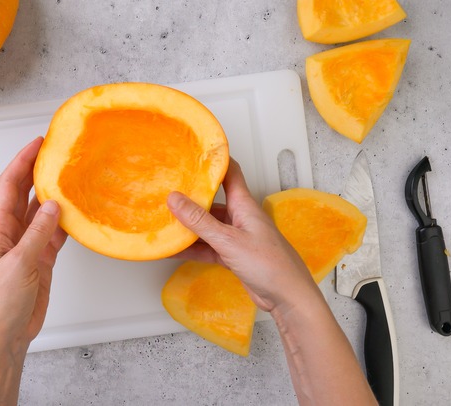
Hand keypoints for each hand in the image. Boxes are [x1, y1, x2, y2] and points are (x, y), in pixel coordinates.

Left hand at [0, 137, 67, 355]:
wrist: (6, 334)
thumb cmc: (0, 303)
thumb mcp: (18, 264)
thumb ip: (37, 234)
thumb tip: (52, 204)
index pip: (8, 187)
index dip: (20, 162)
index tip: (36, 144)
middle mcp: (11, 233)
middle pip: (23, 193)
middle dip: (35, 170)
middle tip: (54, 151)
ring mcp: (27, 246)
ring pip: (40, 211)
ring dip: (52, 194)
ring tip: (68, 175)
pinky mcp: (40, 259)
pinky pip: (53, 233)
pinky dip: (64, 222)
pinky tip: (75, 212)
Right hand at [166, 158, 318, 313]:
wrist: (287, 297)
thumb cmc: (268, 264)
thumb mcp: (228, 241)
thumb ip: (200, 221)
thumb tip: (174, 199)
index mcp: (245, 205)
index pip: (230, 174)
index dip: (214, 161)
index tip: (193, 154)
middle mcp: (241, 217)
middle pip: (213, 201)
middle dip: (191, 197)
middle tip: (166, 191)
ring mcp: (237, 237)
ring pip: (208, 226)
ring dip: (189, 226)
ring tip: (164, 222)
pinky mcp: (233, 255)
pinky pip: (208, 246)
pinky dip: (193, 248)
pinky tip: (174, 249)